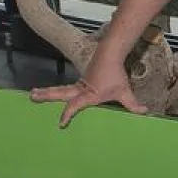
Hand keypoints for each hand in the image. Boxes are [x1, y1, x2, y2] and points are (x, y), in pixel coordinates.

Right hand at [30, 55, 146, 127]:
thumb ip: (133, 104)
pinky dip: (58, 92)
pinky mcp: (81, 81)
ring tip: (33, 94)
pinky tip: (51, 94)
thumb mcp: (124, 91)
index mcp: (89, 94)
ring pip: (61, 90)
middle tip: (32, 96)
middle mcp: (81, 89)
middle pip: (60, 93)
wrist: (110, 55)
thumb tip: (144, 112)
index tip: (61, 123)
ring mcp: (79, 84)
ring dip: (47, 92)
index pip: (75, 106)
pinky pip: (68, 89)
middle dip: (46, 96)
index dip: (68, 114)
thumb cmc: (116, 75)